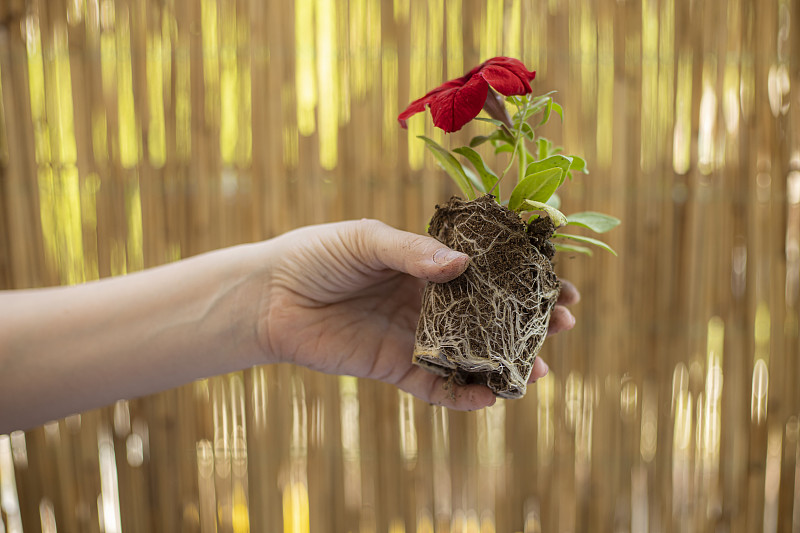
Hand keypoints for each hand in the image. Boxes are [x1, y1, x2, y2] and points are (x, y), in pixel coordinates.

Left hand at [259, 220, 578, 410]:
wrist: (271, 294)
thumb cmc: (319, 254)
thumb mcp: (368, 240)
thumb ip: (413, 253)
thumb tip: (463, 265)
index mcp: (429, 264)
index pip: (489, 271)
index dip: (524, 277)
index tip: (560, 282)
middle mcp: (430, 301)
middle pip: (490, 315)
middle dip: (528, 321)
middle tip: (563, 324)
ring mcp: (416, 336)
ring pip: (471, 354)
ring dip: (505, 363)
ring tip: (537, 369)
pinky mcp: (395, 367)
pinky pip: (436, 386)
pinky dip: (462, 395)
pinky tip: (488, 397)